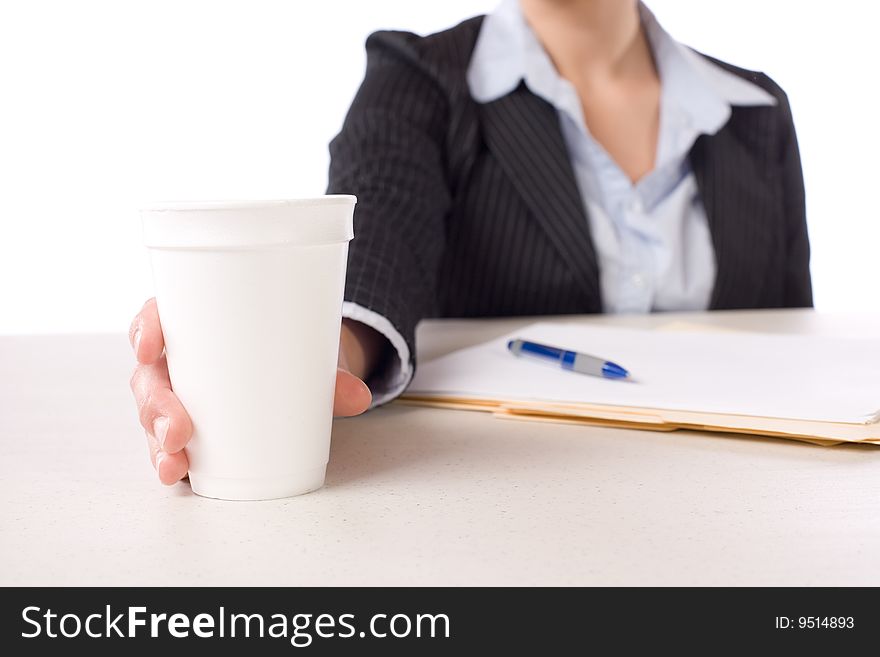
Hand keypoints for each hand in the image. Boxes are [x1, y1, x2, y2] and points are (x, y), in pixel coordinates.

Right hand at [128, 298, 371, 485]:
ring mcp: (180, 394)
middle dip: (155, 404)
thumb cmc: (289, 348)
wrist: (301, 369)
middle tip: (178, 429)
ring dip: (157, 440)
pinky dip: (168, 459)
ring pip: (153, 414)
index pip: (156, 316)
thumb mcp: (309, 354)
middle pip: (149, 375)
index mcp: (196, 322)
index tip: (151, 348)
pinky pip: (167, 441)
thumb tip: (360, 397)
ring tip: (175, 463)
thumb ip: (332, 377)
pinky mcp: (188, 426)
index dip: (146, 329)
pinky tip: (175, 474)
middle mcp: (179, 358)